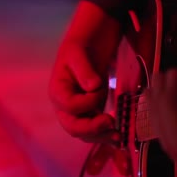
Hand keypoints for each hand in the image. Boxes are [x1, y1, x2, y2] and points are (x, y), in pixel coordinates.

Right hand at [49, 1, 120, 142]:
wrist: (93, 39)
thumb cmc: (82, 43)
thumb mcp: (79, 51)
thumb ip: (84, 69)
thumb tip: (93, 86)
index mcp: (58, 90)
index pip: (70, 106)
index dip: (87, 102)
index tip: (101, 86)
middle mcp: (65, 105)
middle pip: (73, 126)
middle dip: (92, 129)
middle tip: (111, 123)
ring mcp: (79, 110)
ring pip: (85, 133)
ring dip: (101, 137)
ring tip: (118, 137)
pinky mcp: (93, 111)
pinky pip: (96, 128)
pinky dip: (106, 135)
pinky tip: (119, 137)